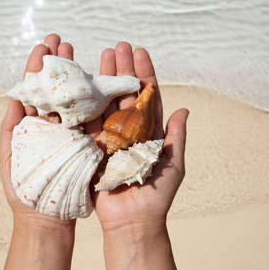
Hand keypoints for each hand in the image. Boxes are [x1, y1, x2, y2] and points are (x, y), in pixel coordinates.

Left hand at [0, 34, 76, 232]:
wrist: (47, 218)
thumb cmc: (24, 191)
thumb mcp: (10, 158)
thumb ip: (11, 128)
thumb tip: (14, 96)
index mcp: (33, 126)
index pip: (35, 91)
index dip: (37, 68)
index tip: (41, 47)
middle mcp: (53, 126)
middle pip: (56, 90)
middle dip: (58, 64)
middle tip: (61, 41)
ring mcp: (72, 134)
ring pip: (75, 100)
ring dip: (77, 74)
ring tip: (78, 52)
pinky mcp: (87, 145)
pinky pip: (91, 120)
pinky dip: (94, 100)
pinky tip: (96, 80)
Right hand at [84, 42, 188, 233]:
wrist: (133, 222)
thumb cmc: (157, 196)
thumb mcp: (174, 165)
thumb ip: (176, 137)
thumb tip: (184, 110)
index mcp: (150, 132)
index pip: (147, 97)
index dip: (144, 74)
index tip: (140, 53)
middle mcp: (129, 131)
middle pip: (125, 94)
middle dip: (123, 70)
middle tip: (118, 47)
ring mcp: (110, 139)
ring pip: (107, 104)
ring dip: (105, 80)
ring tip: (102, 56)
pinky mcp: (93, 149)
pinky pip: (89, 124)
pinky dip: (87, 104)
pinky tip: (84, 84)